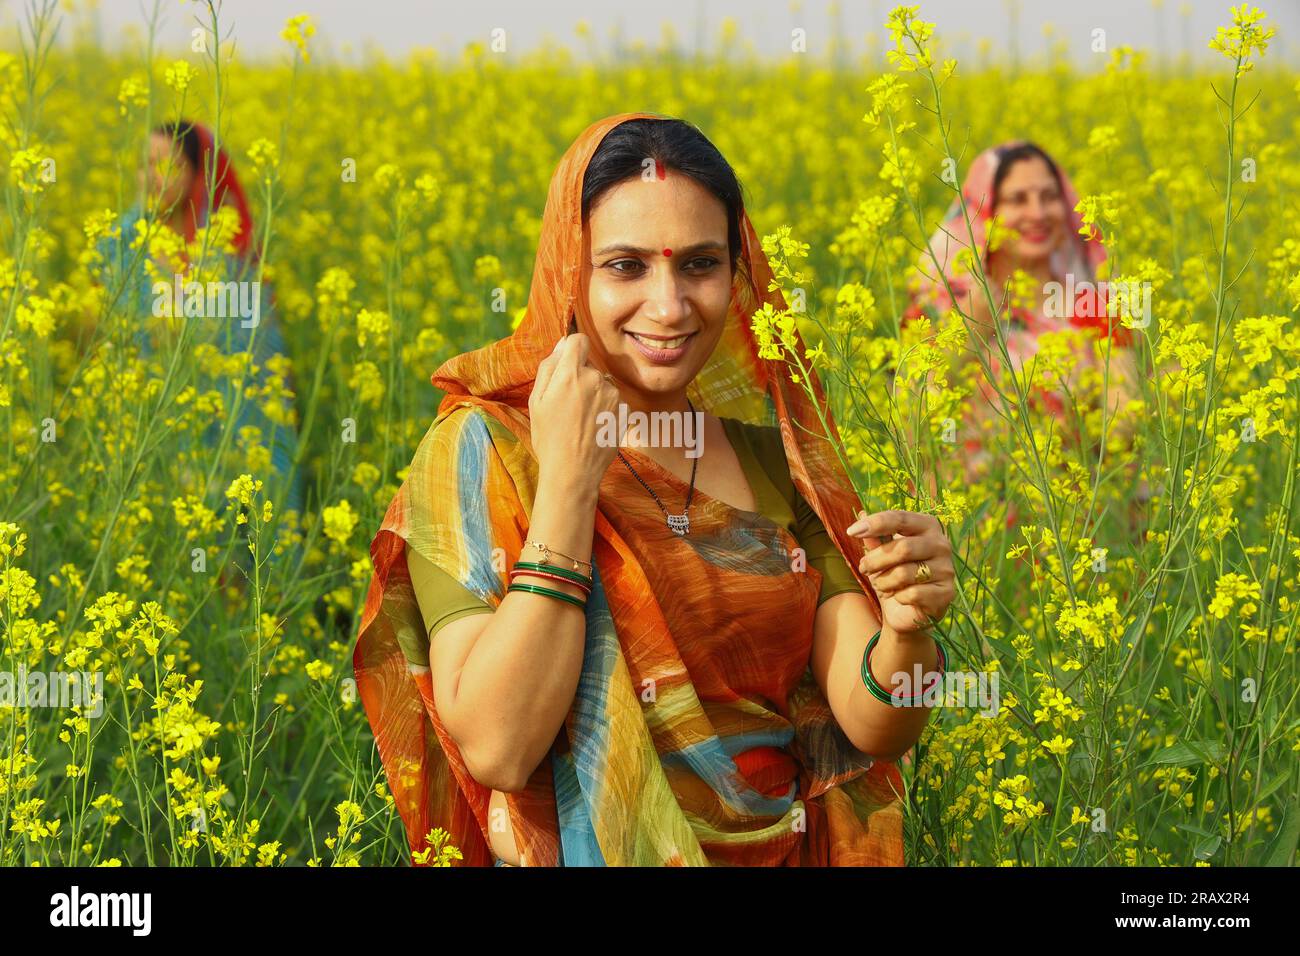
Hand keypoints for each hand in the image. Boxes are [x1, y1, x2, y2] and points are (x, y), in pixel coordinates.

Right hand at [529, 332, 621, 496]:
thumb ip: (548, 367)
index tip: (567, 363)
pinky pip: (613, 400)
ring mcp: (614, 396)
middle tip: (567, 404)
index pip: (579, 340)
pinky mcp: (625, 411)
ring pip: (602, 383)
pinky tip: (593, 427)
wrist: (573, 472)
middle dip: (579, 377)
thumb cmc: (549, 437)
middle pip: (589, 365)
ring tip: (580, 419)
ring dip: (594, 393)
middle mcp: (596, 379)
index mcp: (570, 374)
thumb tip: (562, 346)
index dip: (572, 349)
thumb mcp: (536, 400)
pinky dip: (605, 409)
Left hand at [847, 509, 955, 634]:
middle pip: (902, 548)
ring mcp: (946, 569)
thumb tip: (862, 512)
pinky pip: (912, 594)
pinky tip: (897, 597)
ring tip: (880, 585)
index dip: (875, 523)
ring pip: (904, 573)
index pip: (900, 518)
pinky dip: (897, 597)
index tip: (851, 532)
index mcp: (927, 526)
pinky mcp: (946, 593)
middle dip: (875, 560)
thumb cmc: (893, 574)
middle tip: (863, 568)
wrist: (907, 610)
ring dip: (883, 582)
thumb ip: (875, 536)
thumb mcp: (882, 553)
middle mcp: (941, 544)